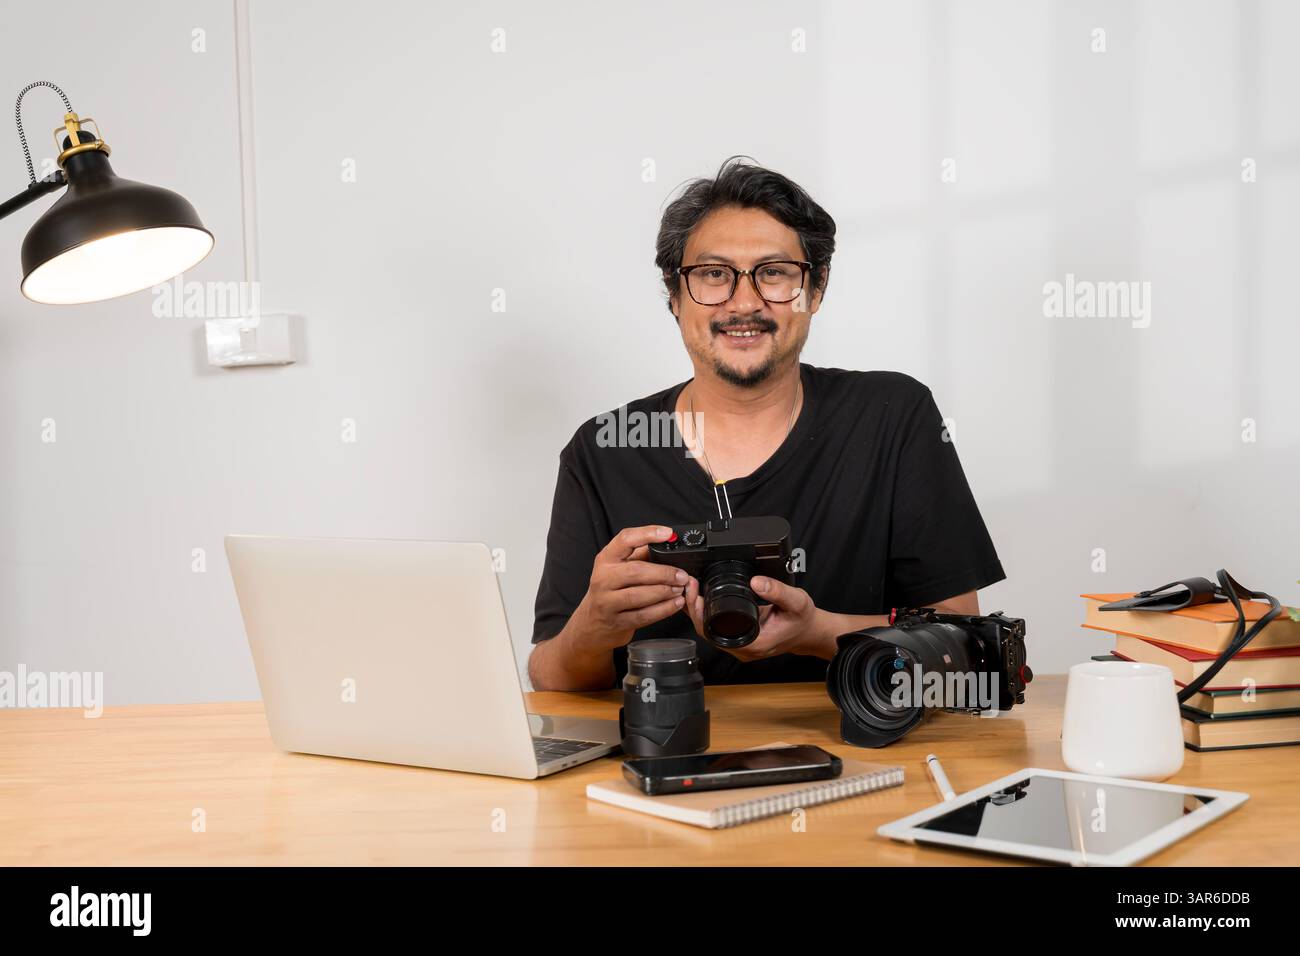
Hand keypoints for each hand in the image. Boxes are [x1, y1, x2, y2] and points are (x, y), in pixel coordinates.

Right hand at [570, 525, 688, 651]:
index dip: (648, 534)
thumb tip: (667, 541)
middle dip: (663, 573)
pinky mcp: (616, 621)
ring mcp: (607, 602)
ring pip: (638, 595)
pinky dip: (662, 610)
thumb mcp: (619, 566)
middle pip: (635, 571)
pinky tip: (675, 604)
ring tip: (680, 589)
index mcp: (606, 559)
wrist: (593, 621)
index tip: (668, 534)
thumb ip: (640, 554)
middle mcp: (603, 578)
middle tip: (682, 575)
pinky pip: (642, 616)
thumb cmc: (611, 589)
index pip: (625, 540)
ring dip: (664, 592)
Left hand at [682, 574, 834, 661]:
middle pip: (706, 631)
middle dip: (693, 608)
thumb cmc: (803, 620)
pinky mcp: (738, 638)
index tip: (694, 592)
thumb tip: (757, 581)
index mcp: (753, 643)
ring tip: (691, 587)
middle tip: (688, 584)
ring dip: (697, 610)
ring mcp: (739, 645)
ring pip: (708, 630)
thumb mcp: (796, 601)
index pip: (714, 631)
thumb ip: (777, 591)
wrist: (809, 632)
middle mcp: (743, 648)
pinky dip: (706, 612)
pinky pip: (715, 627)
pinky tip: (701, 597)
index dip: (699, 613)